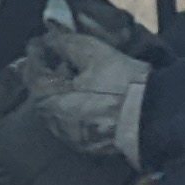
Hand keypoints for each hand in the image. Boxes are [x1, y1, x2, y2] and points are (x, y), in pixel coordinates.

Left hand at [21, 26, 151, 163]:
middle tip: (60, 57)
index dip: (35, 54)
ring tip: (78, 75)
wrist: (153, 116)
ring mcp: (71, 137)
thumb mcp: (92, 53)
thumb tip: (50, 39)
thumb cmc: (121, 83)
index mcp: (49, 100)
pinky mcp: (89, 146)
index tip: (38, 42)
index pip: (31, 74)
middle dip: (49, 74)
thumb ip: (65, 44)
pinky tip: (91, 96)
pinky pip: (75, 122)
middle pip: (43, 93)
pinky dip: (77, 106)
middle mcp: (55, 123)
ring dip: (63, 91)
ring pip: (59, 109)